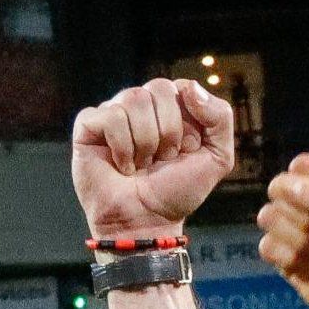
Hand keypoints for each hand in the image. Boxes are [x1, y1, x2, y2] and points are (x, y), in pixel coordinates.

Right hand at [71, 78, 234, 235]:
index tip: (185, 151)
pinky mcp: (89, 124)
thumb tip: (189, 87)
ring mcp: (113, 112)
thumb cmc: (178, 191)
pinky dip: (122, 148)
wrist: (147, 221)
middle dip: (168, 133)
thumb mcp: (218, 158)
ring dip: (145, 143)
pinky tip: (122, 166)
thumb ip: (220, 118)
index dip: (188, 123)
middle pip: (159, 88)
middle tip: (162, 159)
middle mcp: (141, 105)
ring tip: (141, 164)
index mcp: (170, 107)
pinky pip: (110, 116)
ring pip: (134, 99)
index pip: (183, 88)